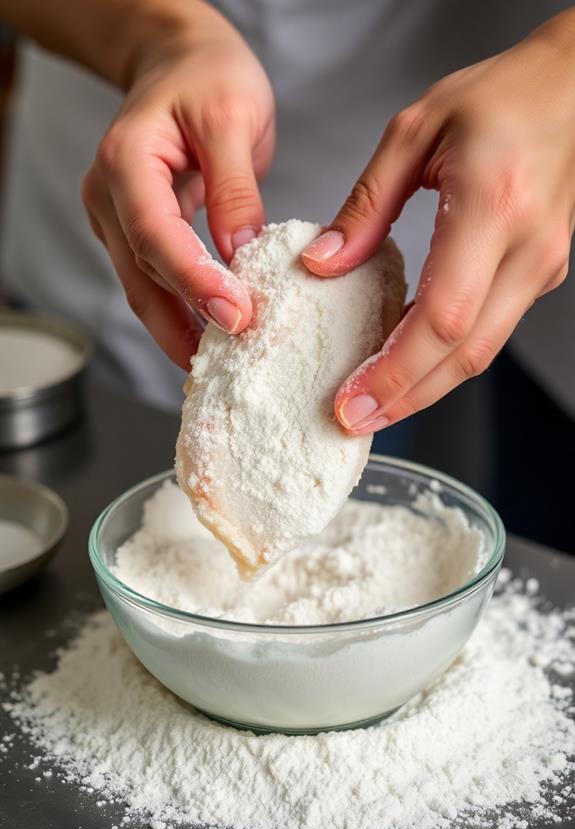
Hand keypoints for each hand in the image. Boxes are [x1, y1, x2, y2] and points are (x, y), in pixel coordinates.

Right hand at [82, 2, 273, 367]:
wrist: (180, 62)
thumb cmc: (207, 76)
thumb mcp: (233, 118)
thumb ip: (235, 189)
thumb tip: (241, 255)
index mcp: (127, 159)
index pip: (155, 234)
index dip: (193, 280)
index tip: (236, 314)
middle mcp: (110, 194)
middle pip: (141, 275)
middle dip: (184, 323)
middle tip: (231, 358)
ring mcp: (118, 216)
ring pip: (143, 287)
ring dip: (179, 330)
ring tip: (221, 365)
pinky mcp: (137, 231)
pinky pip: (156, 280)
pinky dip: (182, 311)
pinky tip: (210, 335)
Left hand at [302, 10, 574, 433]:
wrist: (573, 86)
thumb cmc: (500, 96)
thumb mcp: (415, 131)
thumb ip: (366, 205)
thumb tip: (323, 264)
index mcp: (493, 206)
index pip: (444, 317)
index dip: (396, 370)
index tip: (352, 399)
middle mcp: (527, 248)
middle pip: (466, 354)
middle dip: (407, 398)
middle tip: (355, 420)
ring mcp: (541, 266)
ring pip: (482, 352)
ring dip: (426, 387)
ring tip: (374, 404)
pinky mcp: (541, 272)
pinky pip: (490, 330)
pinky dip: (446, 357)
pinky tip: (408, 362)